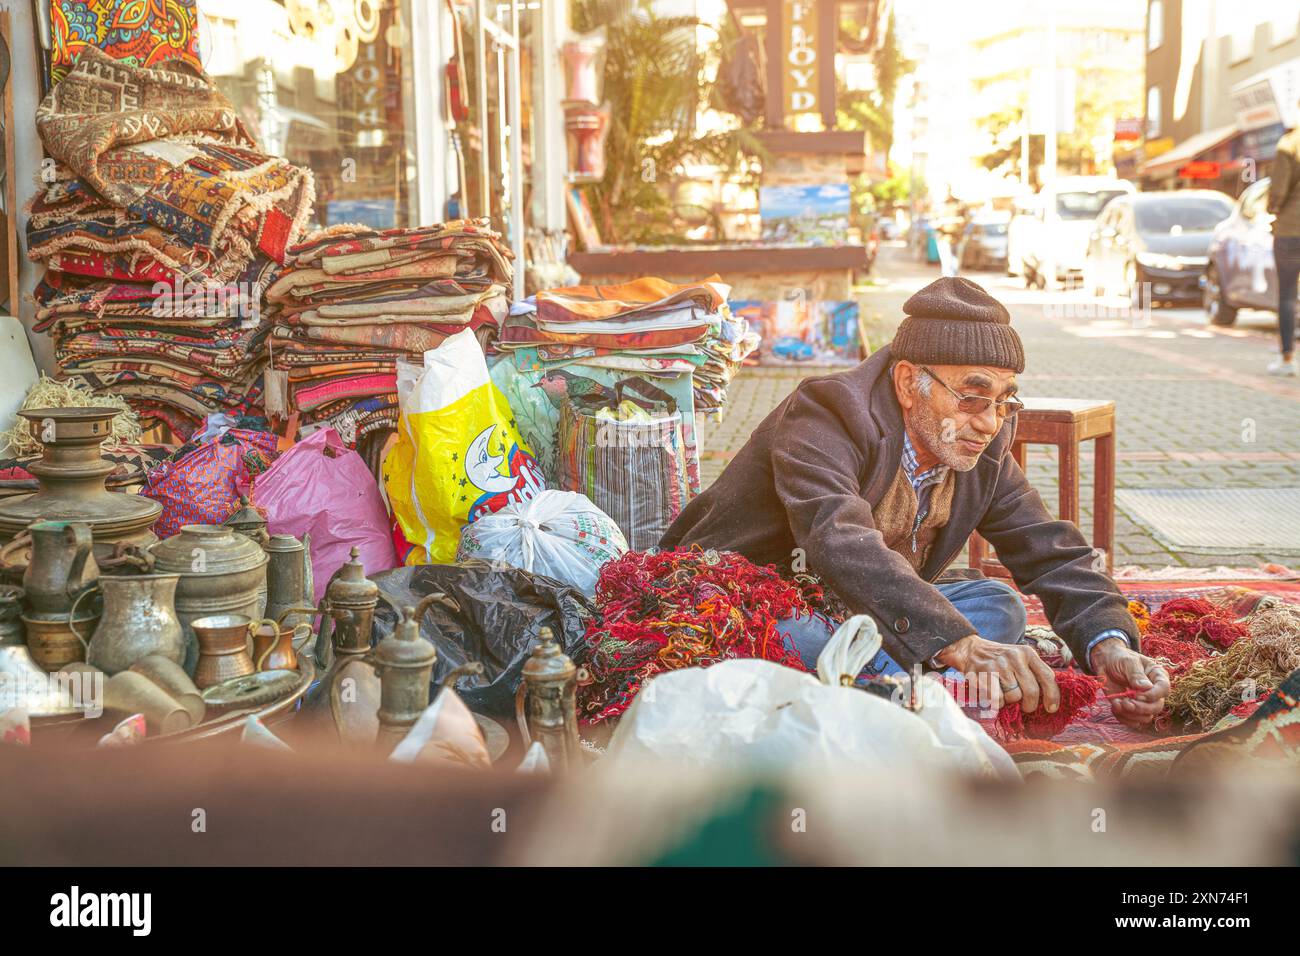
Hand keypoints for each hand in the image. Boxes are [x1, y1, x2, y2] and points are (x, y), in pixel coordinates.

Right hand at [936, 634, 1060, 713]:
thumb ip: (1036, 672)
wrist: (971, 650)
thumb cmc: (1001, 660)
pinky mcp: (982, 674)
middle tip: (1026, 707)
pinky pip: (996, 699)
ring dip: (1009, 701)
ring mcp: (997, 665)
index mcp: (1027, 653)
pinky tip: (993, 695)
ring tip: (1004, 693)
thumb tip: (1052, 699)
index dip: (1052, 696)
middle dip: (1030, 704)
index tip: (1051, 709)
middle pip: (1031, 691)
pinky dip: (996, 702)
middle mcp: (1013, 657)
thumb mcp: (1021, 658)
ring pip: (1013, 697)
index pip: (1047, 676)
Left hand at [1089, 638, 1169, 727]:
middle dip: (1141, 708)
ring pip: (1146, 717)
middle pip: (1157, 707)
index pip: (1164, 689)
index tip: (1137, 695)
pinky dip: (1123, 718)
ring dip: (1130, 714)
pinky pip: (1133, 722)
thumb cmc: (1120, 658)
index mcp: (1158, 676)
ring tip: (1117, 703)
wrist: (1105, 662)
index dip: (1153, 695)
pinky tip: (1114, 707)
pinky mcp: (1132, 709)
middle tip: (1125, 702)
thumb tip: (1146, 688)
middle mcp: (1154, 691)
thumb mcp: (1128, 662)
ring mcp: (1144, 702)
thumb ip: (1136, 675)